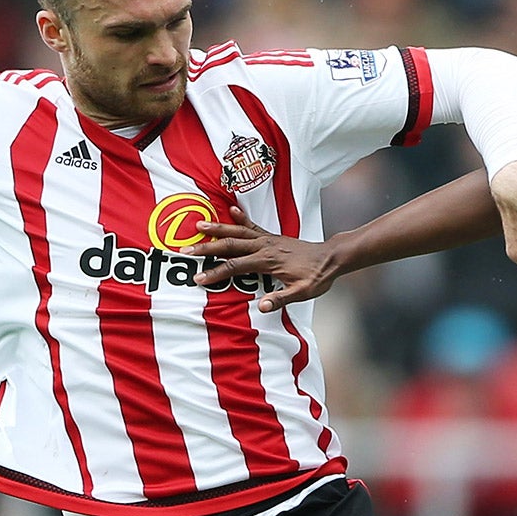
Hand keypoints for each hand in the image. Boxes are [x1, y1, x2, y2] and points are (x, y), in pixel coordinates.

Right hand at [193, 205, 340, 312]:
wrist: (331, 258)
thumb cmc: (317, 277)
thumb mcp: (302, 293)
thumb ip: (281, 299)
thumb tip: (261, 306)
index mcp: (267, 261)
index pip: (235, 267)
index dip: (215, 274)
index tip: (198, 279)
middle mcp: (264, 247)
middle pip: (229, 246)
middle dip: (206, 248)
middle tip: (185, 250)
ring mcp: (267, 239)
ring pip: (237, 232)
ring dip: (217, 229)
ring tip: (198, 225)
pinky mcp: (272, 236)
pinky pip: (253, 225)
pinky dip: (242, 217)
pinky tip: (232, 209)